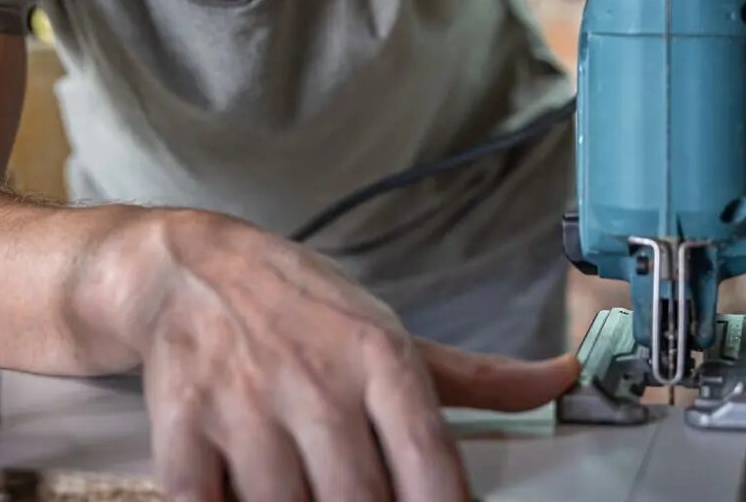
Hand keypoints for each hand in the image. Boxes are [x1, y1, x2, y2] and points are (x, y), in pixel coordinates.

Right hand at [118, 211, 579, 501]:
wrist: (191, 267)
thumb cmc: (302, 306)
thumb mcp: (392, 330)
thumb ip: (478, 377)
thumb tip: (562, 379)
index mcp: (380, 360)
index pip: (431, 465)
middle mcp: (318, 383)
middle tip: (367, 501)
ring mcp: (246, 407)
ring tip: (308, 492)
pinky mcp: (183, 427)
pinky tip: (243, 495)